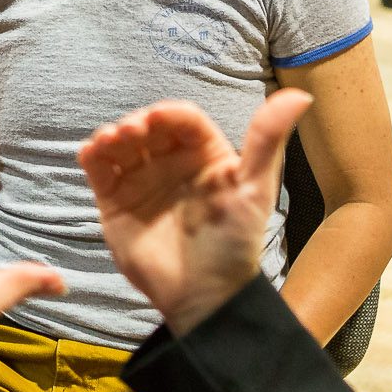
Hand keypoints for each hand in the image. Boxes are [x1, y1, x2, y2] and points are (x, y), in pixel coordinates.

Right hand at [79, 90, 313, 334]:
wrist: (203, 296)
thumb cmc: (234, 243)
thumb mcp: (255, 189)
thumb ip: (268, 141)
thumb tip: (300, 95)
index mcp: (205, 155)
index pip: (184, 120)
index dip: (169, 114)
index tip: (157, 118)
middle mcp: (171, 163)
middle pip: (149, 128)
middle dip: (136, 123)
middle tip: (130, 132)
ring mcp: (141, 181)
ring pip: (121, 145)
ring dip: (111, 135)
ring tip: (109, 142)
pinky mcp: (116, 201)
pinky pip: (99, 170)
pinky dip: (91, 156)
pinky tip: (91, 153)